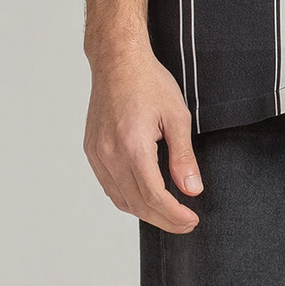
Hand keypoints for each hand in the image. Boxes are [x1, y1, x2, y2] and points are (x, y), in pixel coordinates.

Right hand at [85, 41, 204, 232]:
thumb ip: (183, 157)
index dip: (175, 214)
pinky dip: (128, 199)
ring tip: (169, 214)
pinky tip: (145, 199)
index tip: (192, 220)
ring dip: (146, 213)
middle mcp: (110, 154)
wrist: (117, 61)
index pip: (154, 196)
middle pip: (137, 204)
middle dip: (164, 219)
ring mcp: (97, 154)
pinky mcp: (92, 151)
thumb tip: (192, 190)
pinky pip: (109, 186)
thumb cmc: (149, 83)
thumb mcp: (177, 117)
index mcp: (132, 146)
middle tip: (186, 223)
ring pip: (121, 199)